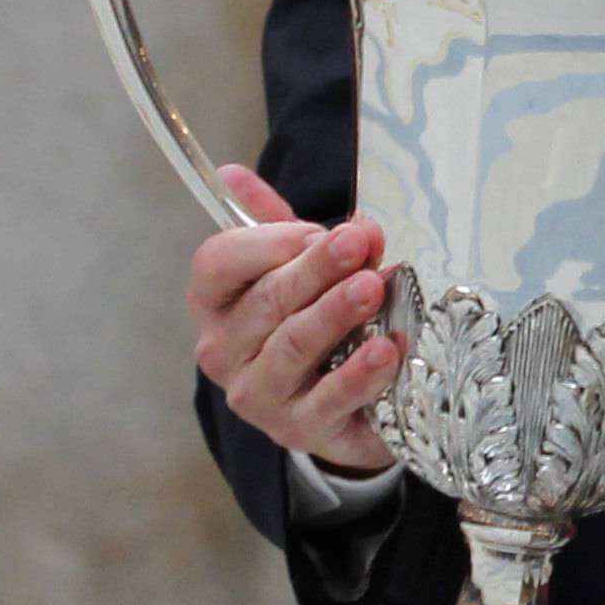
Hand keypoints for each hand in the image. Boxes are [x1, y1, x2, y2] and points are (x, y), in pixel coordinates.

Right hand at [187, 162, 399, 476]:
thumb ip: (276, 225)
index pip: (218, 264)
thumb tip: (231, 174)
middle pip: (266, 301)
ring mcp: (257, 395)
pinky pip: (329, 399)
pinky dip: (360, 373)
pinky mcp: (298, 429)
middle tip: (359, 242)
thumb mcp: (294, 268)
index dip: (266, 243)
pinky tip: (389, 348)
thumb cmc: (314, 322)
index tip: (315, 229)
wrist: (342, 405)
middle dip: (316, 269)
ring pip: (293, 347)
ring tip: (374, 287)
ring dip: (335, 314)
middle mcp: (223, 351)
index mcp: (215, 303)